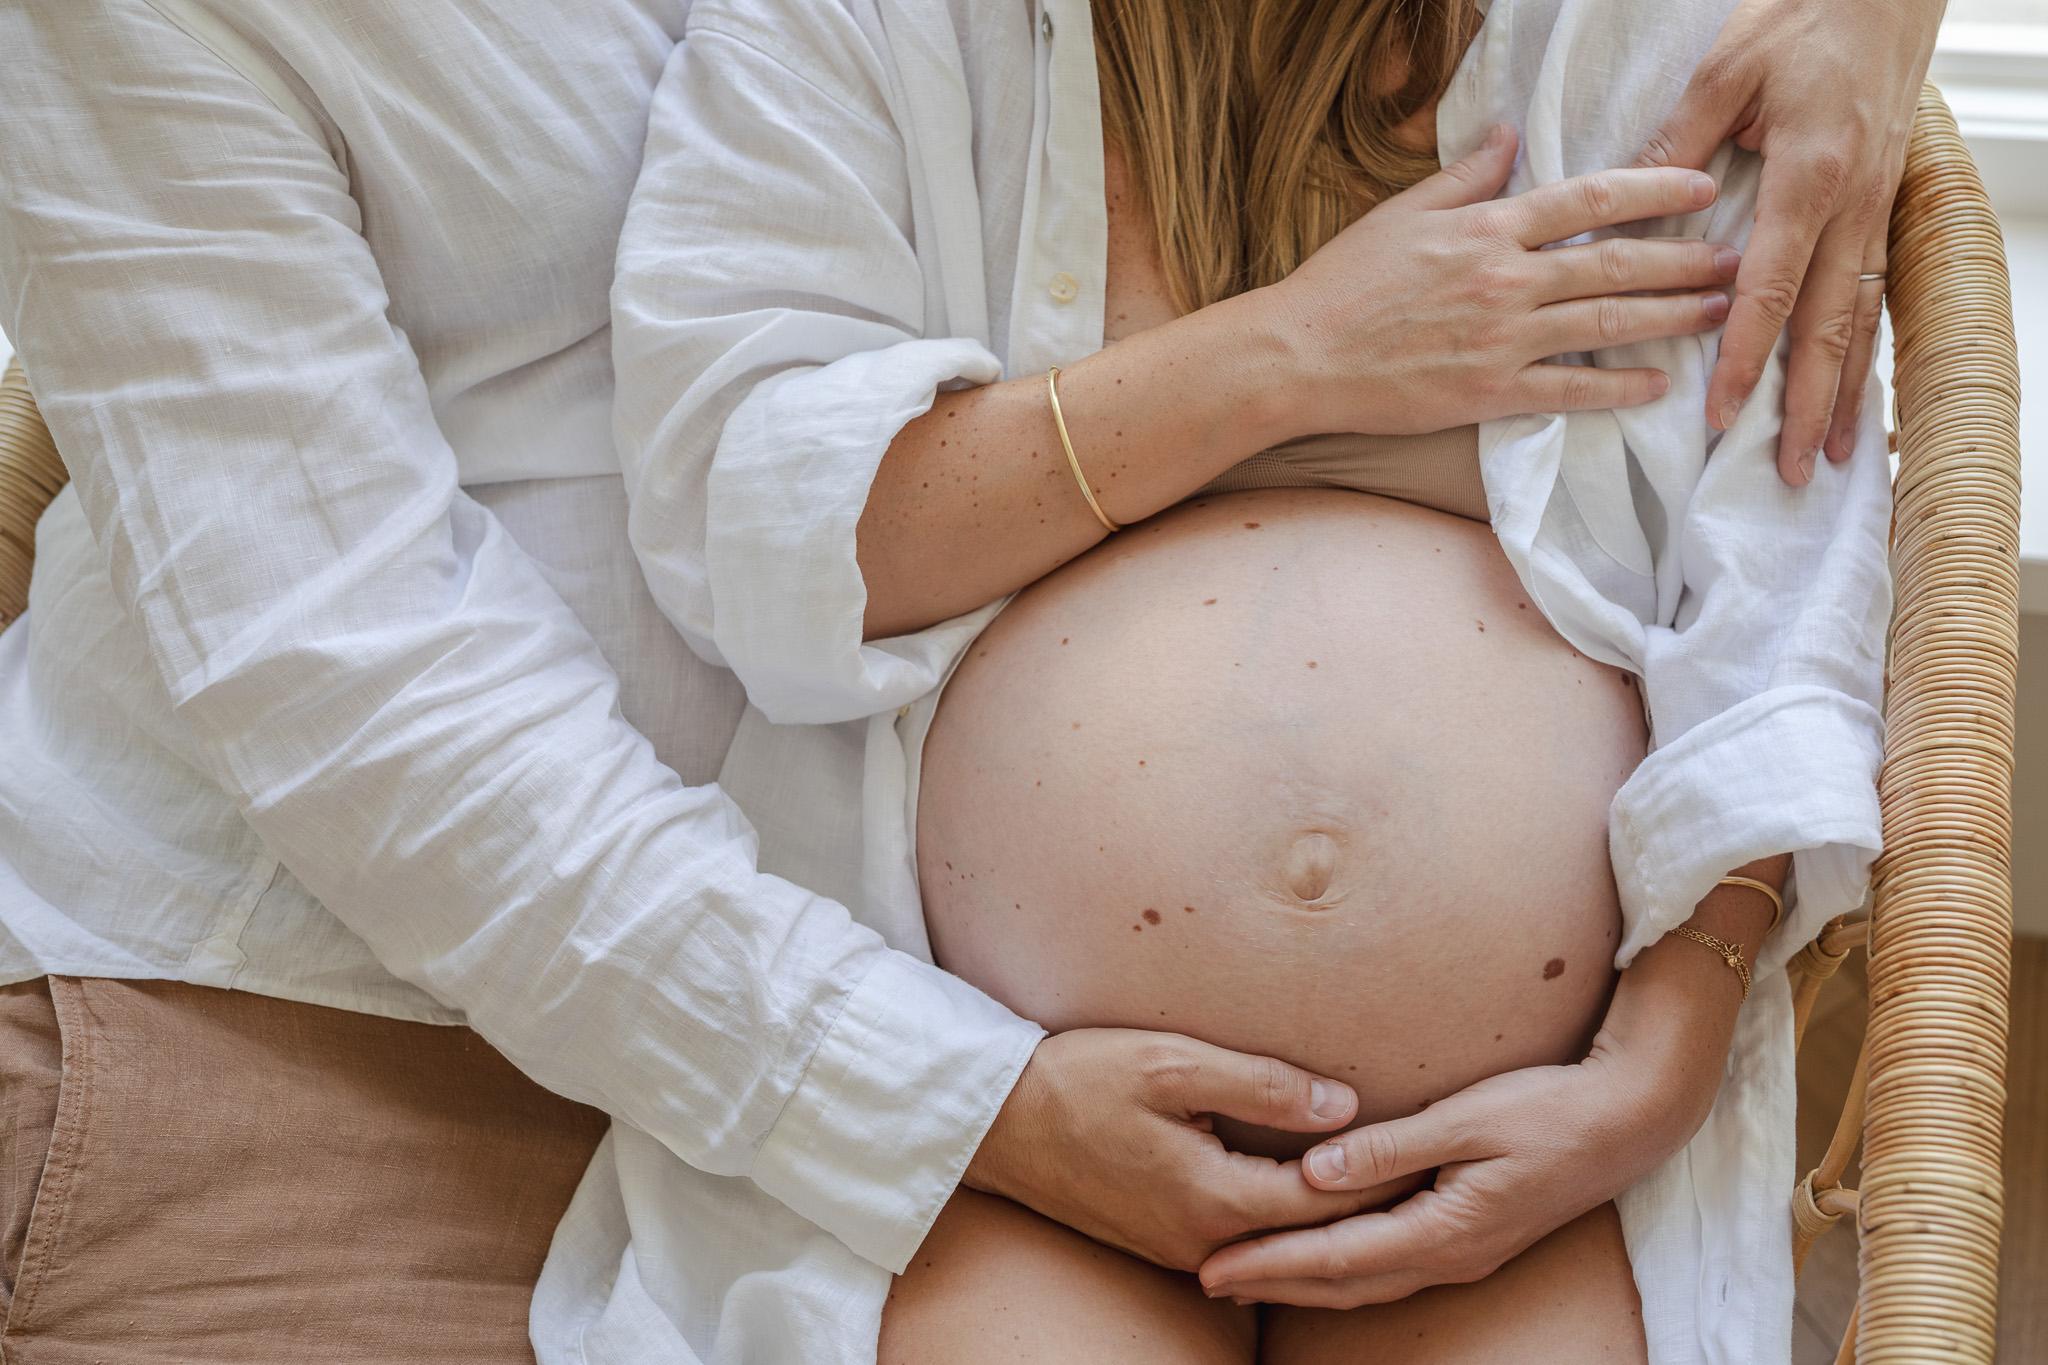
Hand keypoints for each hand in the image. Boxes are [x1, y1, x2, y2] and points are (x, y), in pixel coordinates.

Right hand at [965, 1028, 1412, 1272]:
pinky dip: (1281, 1218)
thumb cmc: (1078, 1080)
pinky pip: (1241, 1237)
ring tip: (1387, 1184)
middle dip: (1370, 1204)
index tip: (1435, 1149)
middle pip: (1311, 1231)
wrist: (993, 1125)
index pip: (1328, 1199)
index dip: (1384, 1174)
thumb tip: (1344, 1103)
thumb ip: (1263, 1085)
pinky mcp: (1160, 1241)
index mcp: (1216, 1198)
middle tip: (1433, 1174)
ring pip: (1277, 1240)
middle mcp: (1203, 1240)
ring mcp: (1179, 1248)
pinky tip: (1307, 1191)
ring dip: (1326, 1215)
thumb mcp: (1172, 1063)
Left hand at [1194, 1022, 1721, 1307]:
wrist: (1630, 1119)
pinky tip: (1320, 1257)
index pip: (1336, 1258)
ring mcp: (1464, 1251)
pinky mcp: (1471, 1235)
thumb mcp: (1466, 1119)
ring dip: (1304, 1279)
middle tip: (1207, 1278)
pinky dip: (1342, 1267)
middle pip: (1343, 1282)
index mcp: (1445, 1230)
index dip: (1271, 1264)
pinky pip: (1391, 1264)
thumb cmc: (1549, 1109)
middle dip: (1273, 1282)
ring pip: (1366, 1280)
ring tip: (1248, 1274)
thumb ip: (1389, 1149)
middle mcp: (1450, 1254)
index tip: (1214, 1267)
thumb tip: (1314, 1174)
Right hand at [1253, 123, 1739, 437]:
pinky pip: (1572, 391)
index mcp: (1487, 227)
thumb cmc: (1342, 284)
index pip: (1591, 199)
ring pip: (1608, 325)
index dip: (1656, 191)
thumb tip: (1508, 137)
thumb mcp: (1402, 213)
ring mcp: (1502, 339)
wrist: (1298, 357)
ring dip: (1672, 319)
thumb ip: (1466, 177)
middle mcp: (1506, 279)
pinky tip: (1659, 384)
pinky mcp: (1490, 393)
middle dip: (1685, 259)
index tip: (1701, 189)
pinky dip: (1620, 388)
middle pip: (1617, 264)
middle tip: (1736, 257)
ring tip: (1720, 313)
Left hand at [1637, 0, 1943, 482]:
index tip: (1722, 413)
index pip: (1769, 290)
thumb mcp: (1725, 75)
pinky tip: (1855, 387)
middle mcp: (1851, 205)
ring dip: (1845, 389)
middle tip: (1792, 470)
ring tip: (1832, 454)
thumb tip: (1622, 214)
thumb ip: (1675, 152)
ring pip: (1860, 317)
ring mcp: (1876, 208)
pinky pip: (1876, 290)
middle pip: (1827, 325)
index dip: (1744, 357)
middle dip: (1809, 403)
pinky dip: (1865, 346)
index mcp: (1807, 179)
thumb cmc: (1802, 20)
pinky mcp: (1884, 203)